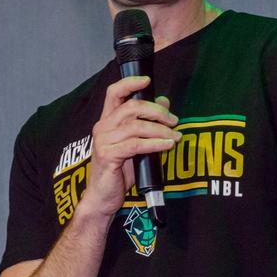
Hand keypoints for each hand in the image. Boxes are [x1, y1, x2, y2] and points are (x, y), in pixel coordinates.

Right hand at [81, 75, 178, 218]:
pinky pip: (137, 144)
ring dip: (161, 130)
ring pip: (137, 126)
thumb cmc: (118, 171)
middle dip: (157, 111)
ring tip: (174, 137)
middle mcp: (102, 127)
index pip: (114, 92)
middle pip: (131, 107)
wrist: (103, 197)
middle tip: (173, 121)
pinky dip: (155, 143)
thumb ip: (147, 123)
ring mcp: (104, 141)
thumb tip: (164, 102)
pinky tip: (167, 145)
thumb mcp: (135, 144)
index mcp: (107, 121)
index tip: (147, 80)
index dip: (130, 82)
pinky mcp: (109, 155)